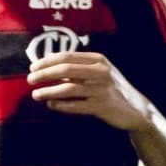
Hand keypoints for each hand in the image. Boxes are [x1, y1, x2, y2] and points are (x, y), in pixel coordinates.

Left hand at [28, 51, 154, 130]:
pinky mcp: (102, 106)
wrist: (136, 109)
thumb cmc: (110, 88)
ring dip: (48, 91)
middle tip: (30, 80)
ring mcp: (102, 89)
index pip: (67, 57)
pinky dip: (60, 105)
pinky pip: (75, 105)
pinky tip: (51, 105)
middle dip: (44, 74)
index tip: (33, 67)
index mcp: (98, 60)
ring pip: (68, 88)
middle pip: (65, 70)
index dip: (46, 61)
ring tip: (36, 95)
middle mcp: (101, 72)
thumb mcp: (98, 72)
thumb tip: (45, 64)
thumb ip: (76, 68)